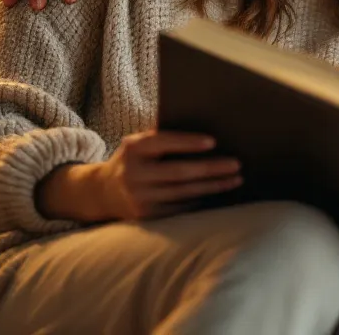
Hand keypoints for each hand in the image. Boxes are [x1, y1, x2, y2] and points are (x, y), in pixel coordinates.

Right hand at [37, 131, 241, 222]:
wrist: (102, 192)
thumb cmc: (132, 160)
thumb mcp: (138, 143)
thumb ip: (161, 135)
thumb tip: (202, 122)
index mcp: (133, 148)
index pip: (163, 142)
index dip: (188, 142)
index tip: (213, 142)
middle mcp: (134, 174)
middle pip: (180, 172)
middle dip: (211, 169)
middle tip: (236, 164)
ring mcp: (139, 198)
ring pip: (184, 192)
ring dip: (213, 187)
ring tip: (235, 180)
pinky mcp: (146, 216)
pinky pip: (180, 207)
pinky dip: (200, 199)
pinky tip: (217, 194)